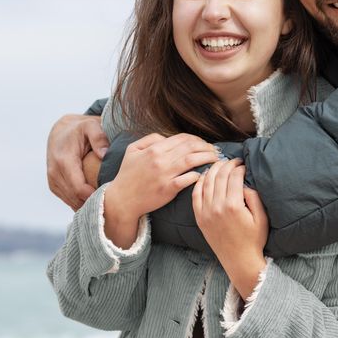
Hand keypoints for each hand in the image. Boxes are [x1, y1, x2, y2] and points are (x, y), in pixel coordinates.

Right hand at [46, 114, 109, 210]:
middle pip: (75, 198)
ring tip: (105, 205)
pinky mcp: (54, 185)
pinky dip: (80, 203)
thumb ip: (99, 137)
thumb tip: (105, 154)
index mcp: (64, 160)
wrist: (60, 131)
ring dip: (86, 205)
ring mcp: (52, 180)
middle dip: (93, 203)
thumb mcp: (91, 126)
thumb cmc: (79, 129)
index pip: (78, 188)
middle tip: (112, 205)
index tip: (111, 198)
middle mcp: (54, 173)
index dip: (94, 196)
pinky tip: (95, 202)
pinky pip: (67, 200)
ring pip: (70, 202)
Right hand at [103, 133, 218, 247]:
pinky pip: (188, 179)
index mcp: (154, 149)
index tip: (204, 143)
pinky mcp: (168, 189)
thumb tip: (166, 137)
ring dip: (207, 157)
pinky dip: (199, 175)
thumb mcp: (132, 150)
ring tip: (216, 159)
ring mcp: (165, 174)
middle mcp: (161, 160)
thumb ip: (149, 139)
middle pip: (191, 147)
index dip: (197, 139)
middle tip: (215, 150)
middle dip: (206, 146)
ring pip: (192, 160)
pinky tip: (205, 174)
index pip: (182, 138)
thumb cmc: (127, 175)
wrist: (121, 200)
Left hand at [193, 159, 268, 298]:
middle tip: (233, 161)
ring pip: (206, 182)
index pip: (234, 176)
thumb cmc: (254, 239)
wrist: (239, 260)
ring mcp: (206, 212)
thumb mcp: (261, 217)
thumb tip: (244, 181)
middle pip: (219, 176)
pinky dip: (200, 182)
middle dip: (227, 164)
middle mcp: (217, 207)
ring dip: (213, 169)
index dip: (240, 166)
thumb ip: (254, 197)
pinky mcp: (199, 218)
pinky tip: (206, 176)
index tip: (244, 164)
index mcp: (233, 206)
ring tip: (221, 164)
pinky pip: (196, 194)